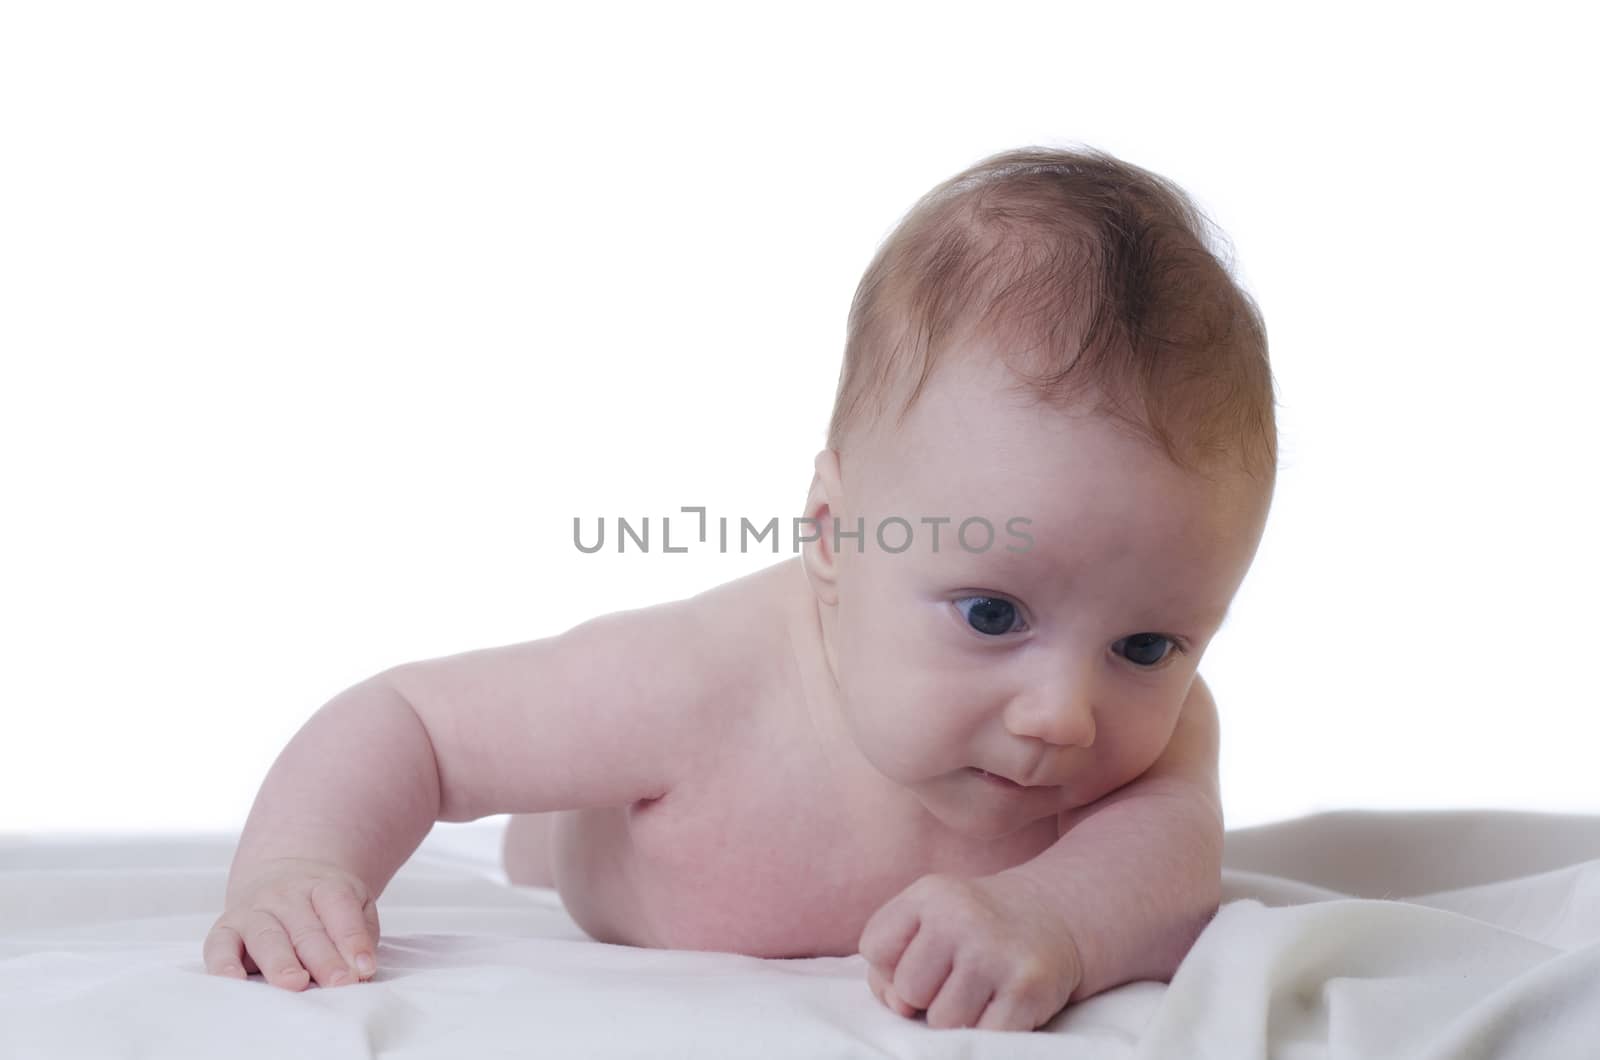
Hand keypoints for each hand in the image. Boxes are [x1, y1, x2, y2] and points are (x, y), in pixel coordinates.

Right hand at [202, 857, 380, 989]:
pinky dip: (224, 964)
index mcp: (322, 886)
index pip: (339, 907)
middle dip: (323, 960)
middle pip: (306, 929)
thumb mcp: (354, 904)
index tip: (363, 969)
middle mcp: (285, 896)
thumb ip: (361, 933)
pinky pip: (220, 946)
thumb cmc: (323, 904)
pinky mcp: (225, 930)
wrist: (281, 876)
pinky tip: (235, 982)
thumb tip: (362, 969)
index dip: (352, 939)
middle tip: (338, 984)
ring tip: (295, 984)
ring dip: (281, 963)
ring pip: (267, 937)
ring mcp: (253, 911)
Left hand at [859, 871, 1082, 1031]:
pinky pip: (981, 1037)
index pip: (875, 948)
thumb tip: (899, 1007)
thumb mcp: (929, 921)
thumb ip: (892, 963)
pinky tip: (1001, 1004)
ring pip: (942, 1020)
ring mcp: (995, 951)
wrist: (1054, 915)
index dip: (892, 967)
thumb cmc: (975, 928)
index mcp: (930, 894)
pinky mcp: (1026, 987)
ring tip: (980, 989)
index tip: (923, 960)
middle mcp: (961, 915)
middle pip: (908, 989)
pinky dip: (988, 1030)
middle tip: (957, 976)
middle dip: (926, 995)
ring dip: (958, 1017)